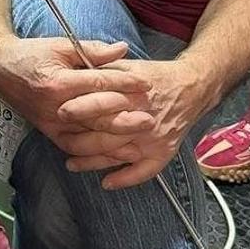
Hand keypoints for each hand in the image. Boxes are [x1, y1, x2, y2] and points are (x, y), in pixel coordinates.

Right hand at [0, 35, 155, 156]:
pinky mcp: (47, 131)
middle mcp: (54, 106)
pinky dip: (94, 153)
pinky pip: (73, 148)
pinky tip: (113, 152)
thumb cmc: (30, 54)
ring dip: (113, 142)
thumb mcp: (60, 45)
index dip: (124, 83)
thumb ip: (92, 50)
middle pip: (95, 117)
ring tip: (136, 140)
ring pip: (86, 139)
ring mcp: (50, 122)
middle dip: (125, 119)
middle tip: (149, 119)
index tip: (145, 84)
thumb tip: (123, 50)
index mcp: (57, 81)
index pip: (97, 84)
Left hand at [59, 58, 213, 189]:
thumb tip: (71, 71)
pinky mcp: (164, 150)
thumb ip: (100, 69)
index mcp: (132, 94)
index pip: (102, 103)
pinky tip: (107, 183)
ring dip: (92, 162)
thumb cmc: (151, 76)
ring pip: (118, 154)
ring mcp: (153, 137)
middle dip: (80, 139)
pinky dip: (126, 179)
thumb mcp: (125, 65)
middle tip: (60, 141)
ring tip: (71, 164)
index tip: (59, 111)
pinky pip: (145, 171)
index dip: (80, 108)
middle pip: (107, 133)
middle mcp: (142, 118)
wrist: (190, 87)